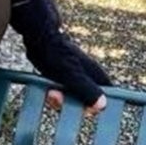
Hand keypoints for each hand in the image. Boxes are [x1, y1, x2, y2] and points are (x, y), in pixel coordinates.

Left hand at [11, 0, 111, 118]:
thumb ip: (87, 89)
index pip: (105, 100)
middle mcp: (89, 78)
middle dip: (70, 104)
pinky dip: (54, 94)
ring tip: (49, 92)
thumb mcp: (72, 74)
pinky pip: (62, 93)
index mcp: (97, 77)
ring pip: (71, 99)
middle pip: (85, 103)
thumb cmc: (57, 52)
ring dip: (59, 100)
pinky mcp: (64, 78)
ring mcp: (76, 78)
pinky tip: (46, 89)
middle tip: (56, 95)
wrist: (39, 36)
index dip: (93, 108)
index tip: (79, 107)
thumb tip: (102, 105)